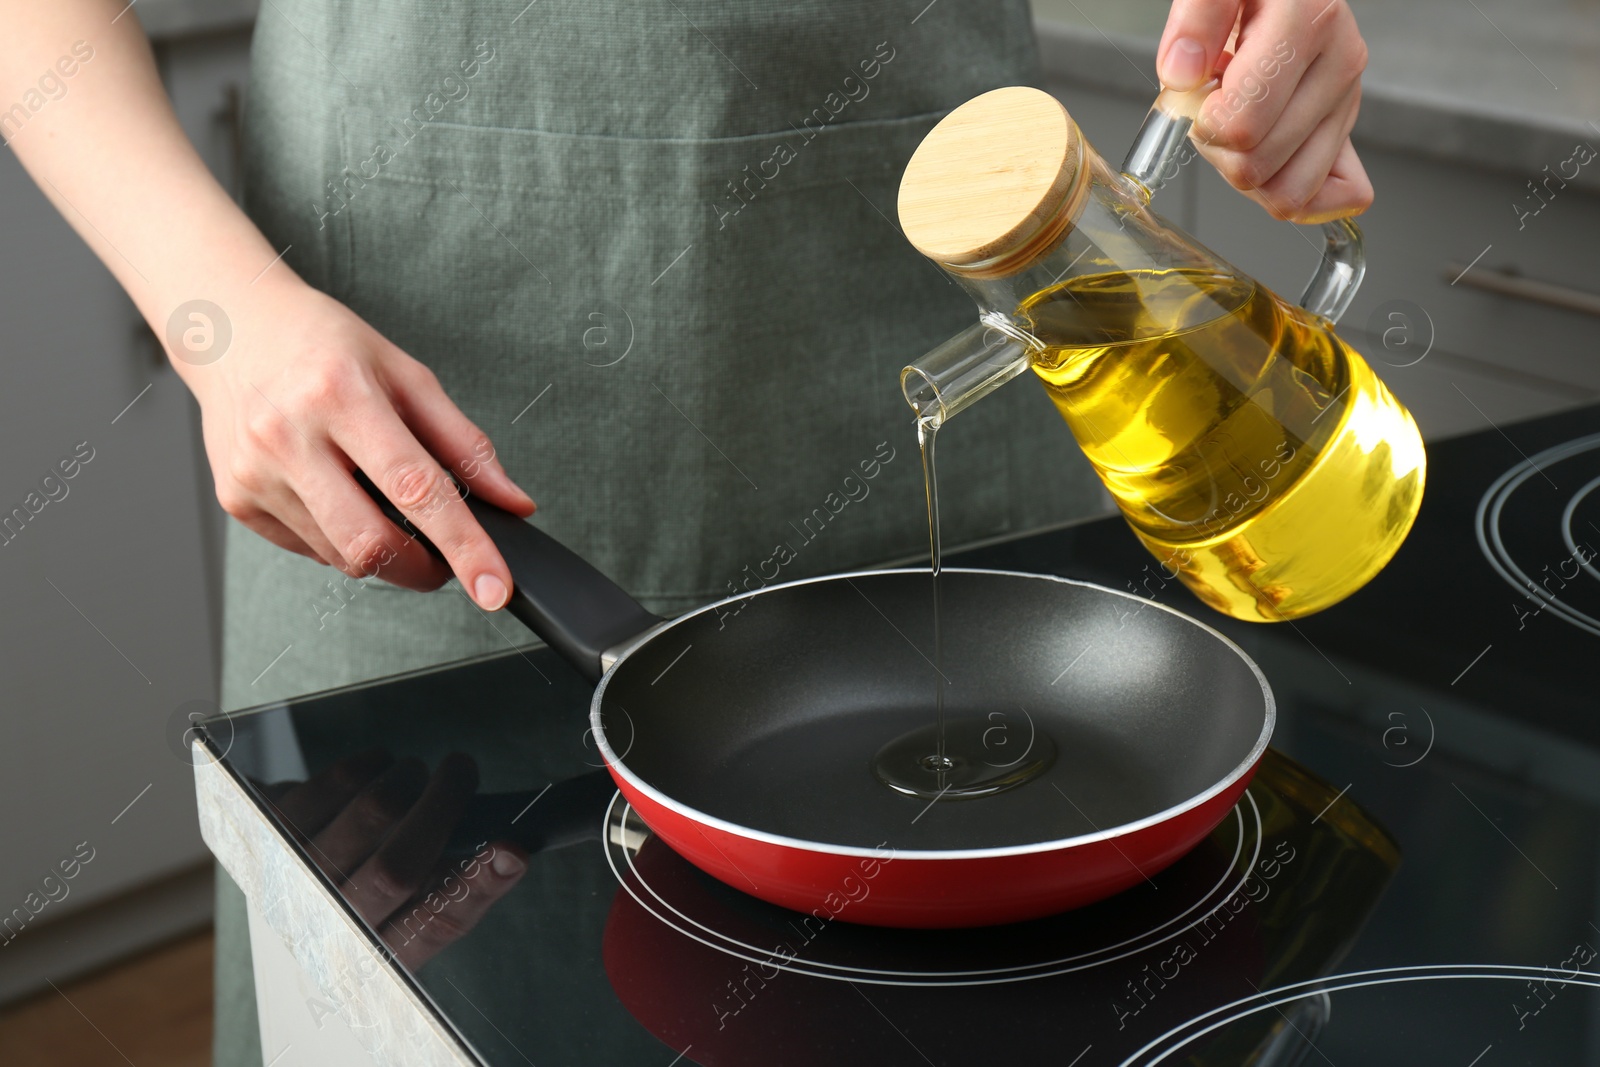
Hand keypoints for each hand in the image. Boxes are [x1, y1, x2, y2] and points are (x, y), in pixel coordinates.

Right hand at [187, 276, 534, 607]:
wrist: (229, 328)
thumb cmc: (324, 346)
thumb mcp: (406, 374)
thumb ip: (464, 443)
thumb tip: (514, 503)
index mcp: (340, 393)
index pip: (415, 488)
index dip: (463, 545)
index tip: (493, 587)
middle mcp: (288, 435)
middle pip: (370, 542)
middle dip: (423, 569)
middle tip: (446, 560)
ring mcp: (253, 473)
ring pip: (341, 556)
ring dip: (383, 553)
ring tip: (385, 505)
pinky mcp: (235, 500)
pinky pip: (309, 550)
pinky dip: (341, 540)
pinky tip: (339, 497)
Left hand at [260, 750, 528, 968]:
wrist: (277, 894)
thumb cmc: (355, 897)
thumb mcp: (404, 912)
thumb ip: (456, 886)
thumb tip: (511, 851)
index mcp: (377, 954)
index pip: (433, 926)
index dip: (476, 887)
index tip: (512, 850)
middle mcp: (330, 925)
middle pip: (398, 867)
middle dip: (445, 800)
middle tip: (462, 770)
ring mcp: (292, 878)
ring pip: (374, 809)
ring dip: (407, 777)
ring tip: (412, 776)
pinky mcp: (268, 832)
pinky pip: (338, 781)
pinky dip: (370, 763)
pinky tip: (374, 769)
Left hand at [1157, 0, 1372, 223]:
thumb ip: (1195, 19)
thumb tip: (1182, 74)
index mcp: (1309, 22)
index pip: (1242, 124)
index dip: (1204, 122)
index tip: (1200, 94)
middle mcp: (1340, 63)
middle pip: (1258, 165)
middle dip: (1219, 147)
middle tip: (1216, 106)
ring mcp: (1348, 100)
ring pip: (1288, 192)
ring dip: (1247, 172)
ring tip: (1239, 125)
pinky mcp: (1348, 128)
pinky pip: (1333, 197)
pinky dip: (1288, 190)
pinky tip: (1265, 157)